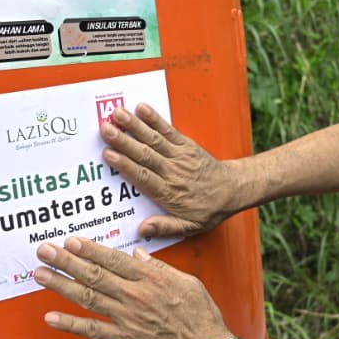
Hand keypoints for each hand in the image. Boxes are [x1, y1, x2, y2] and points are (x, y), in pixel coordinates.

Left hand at [35, 237, 229, 338]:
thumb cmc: (202, 319)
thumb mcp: (188, 283)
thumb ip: (160, 269)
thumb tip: (138, 256)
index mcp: (151, 279)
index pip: (113, 259)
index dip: (89, 249)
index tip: (70, 240)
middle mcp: (135, 296)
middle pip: (94, 274)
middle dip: (66, 261)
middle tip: (44, 250)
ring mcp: (127, 319)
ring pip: (88, 297)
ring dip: (61, 285)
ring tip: (41, 274)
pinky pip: (92, 331)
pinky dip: (69, 324)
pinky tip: (50, 317)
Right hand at [100, 103, 235, 238]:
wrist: (233, 190)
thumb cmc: (209, 209)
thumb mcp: (190, 227)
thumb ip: (164, 227)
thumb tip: (142, 229)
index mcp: (169, 193)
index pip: (143, 177)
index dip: (125, 165)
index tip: (108, 155)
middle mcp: (172, 172)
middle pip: (144, 155)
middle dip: (123, 141)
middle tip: (105, 129)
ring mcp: (179, 156)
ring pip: (153, 139)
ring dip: (134, 125)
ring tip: (117, 113)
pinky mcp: (186, 145)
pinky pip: (168, 130)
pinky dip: (155, 119)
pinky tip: (142, 108)